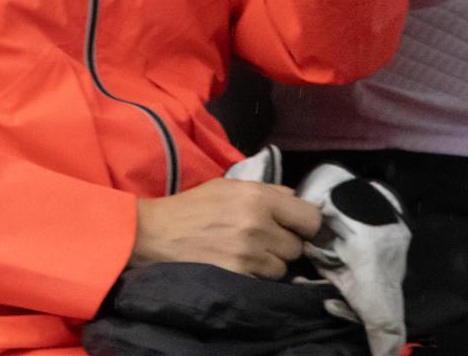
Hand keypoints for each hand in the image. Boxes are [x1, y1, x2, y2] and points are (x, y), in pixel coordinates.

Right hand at [129, 179, 322, 278]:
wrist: (156, 234)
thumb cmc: (192, 207)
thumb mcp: (228, 186)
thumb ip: (267, 191)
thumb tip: (296, 198)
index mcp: (258, 197)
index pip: (311, 218)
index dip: (304, 225)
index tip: (294, 228)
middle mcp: (258, 224)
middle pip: (297, 247)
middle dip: (284, 245)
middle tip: (263, 241)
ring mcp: (248, 254)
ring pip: (283, 268)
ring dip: (270, 264)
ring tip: (247, 255)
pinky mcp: (238, 276)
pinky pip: (263, 281)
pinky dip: (255, 277)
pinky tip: (238, 267)